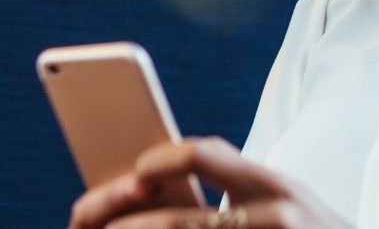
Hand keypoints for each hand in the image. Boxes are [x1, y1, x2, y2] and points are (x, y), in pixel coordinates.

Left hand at [66, 136, 352, 228]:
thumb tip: (151, 184)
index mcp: (276, 187)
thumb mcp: (286, 206)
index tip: (135, 169)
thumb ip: (238, 194)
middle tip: (91, 223)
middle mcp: (278, 216)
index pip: (210, 156)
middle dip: (128, 224)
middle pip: (185, 221)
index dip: (167, 159)